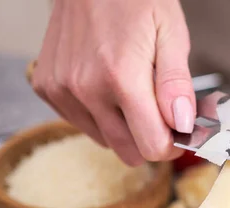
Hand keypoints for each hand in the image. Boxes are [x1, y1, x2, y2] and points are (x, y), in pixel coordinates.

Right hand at [32, 0, 193, 165]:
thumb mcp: (171, 34)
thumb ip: (177, 85)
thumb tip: (183, 125)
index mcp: (121, 77)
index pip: (152, 146)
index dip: (172, 144)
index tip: (179, 132)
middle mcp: (86, 88)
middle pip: (128, 151)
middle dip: (150, 139)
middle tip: (161, 114)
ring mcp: (62, 89)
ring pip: (105, 140)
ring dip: (125, 128)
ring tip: (133, 92)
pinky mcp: (47, 87)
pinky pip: (81, 123)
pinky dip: (100, 115)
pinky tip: (108, 87)